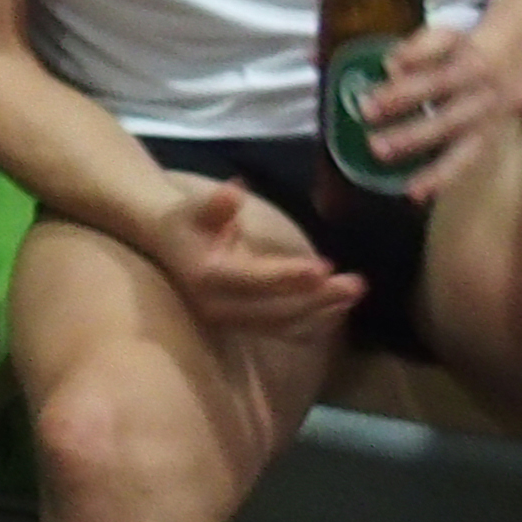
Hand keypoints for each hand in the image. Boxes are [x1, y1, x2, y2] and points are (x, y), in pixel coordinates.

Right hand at [148, 179, 365, 338]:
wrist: (165, 244)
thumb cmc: (185, 221)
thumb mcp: (194, 207)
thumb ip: (214, 204)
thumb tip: (233, 191)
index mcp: (206, 277)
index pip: (253, 280)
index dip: (288, 276)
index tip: (323, 267)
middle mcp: (219, 306)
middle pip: (276, 310)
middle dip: (318, 298)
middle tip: (356, 283)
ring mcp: (232, 321)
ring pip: (284, 324)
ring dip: (323, 311)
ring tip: (354, 292)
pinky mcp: (246, 325)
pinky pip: (285, 329)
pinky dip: (314, 321)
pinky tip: (339, 307)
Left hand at [364, 21, 521, 202]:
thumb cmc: (471, 47)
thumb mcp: (449, 36)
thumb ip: (419, 47)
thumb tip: (389, 64)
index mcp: (472, 65)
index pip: (436, 80)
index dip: (404, 90)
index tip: (370, 102)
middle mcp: (485, 97)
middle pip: (450, 120)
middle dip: (412, 136)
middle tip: (375, 147)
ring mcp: (493, 120)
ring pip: (468, 150)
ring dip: (436, 171)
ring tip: (408, 190)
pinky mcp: (495, 136)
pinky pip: (469, 161)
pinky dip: (444, 176)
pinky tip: (419, 193)